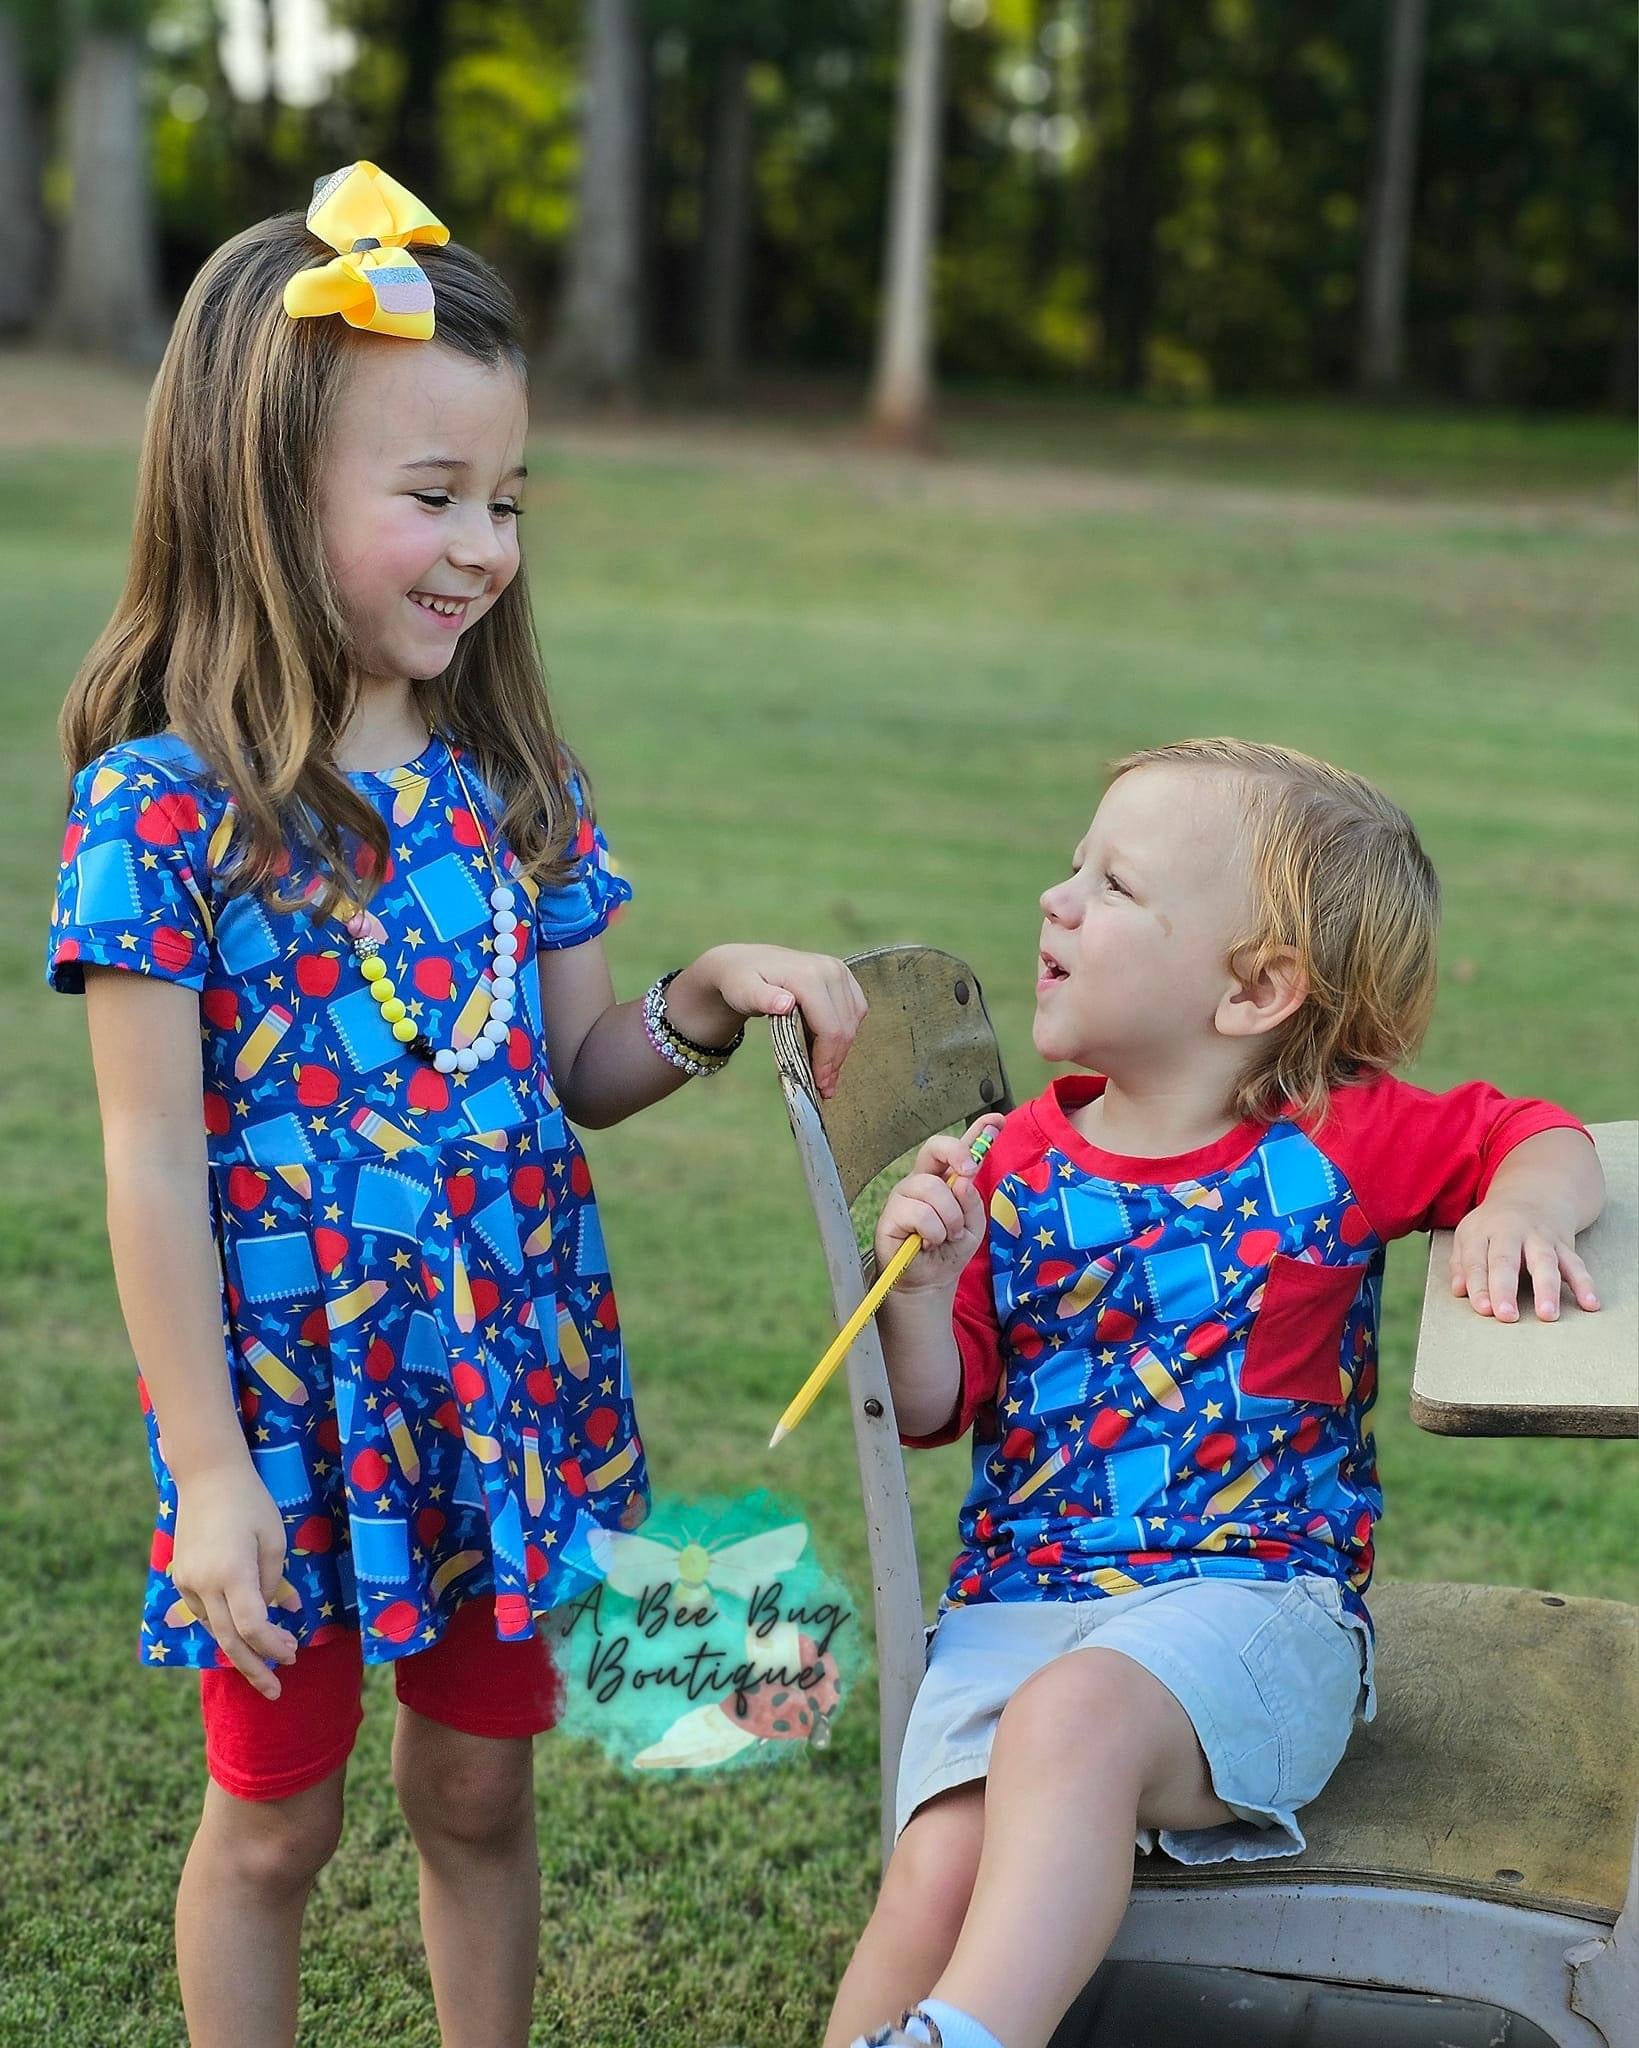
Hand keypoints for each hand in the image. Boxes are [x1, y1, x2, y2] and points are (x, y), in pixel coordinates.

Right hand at [171, 1462, 302, 1698]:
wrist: (207, 1477)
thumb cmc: (250, 1502)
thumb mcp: (273, 1538)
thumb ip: (273, 1580)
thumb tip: (273, 1612)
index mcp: (232, 1573)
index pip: (253, 1626)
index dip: (273, 1646)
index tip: (293, 1654)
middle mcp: (204, 1584)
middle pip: (231, 1639)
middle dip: (255, 1668)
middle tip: (275, 1691)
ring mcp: (187, 1583)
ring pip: (215, 1629)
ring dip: (240, 1650)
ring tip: (265, 1666)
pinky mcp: (180, 1579)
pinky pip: (204, 1614)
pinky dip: (224, 1628)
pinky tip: (242, 1635)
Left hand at [668, 945, 867, 1098]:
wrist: (744, 963)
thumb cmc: (740, 982)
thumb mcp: (742, 991)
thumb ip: (761, 998)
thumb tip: (786, 1004)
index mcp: (809, 976)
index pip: (830, 1028)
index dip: (827, 1060)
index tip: (818, 1084)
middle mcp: (830, 970)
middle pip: (845, 1027)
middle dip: (835, 1061)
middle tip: (824, 1088)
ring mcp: (839, 971)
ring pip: (853, 1021)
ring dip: (842, 1050)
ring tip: (825, 1073)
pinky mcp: (843, 976)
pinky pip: (855, 1010)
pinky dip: (846, 1033)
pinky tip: (828, 1049)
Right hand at [873, 1117, 1003, 1292]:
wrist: (928, 1282)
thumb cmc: (949, 1250)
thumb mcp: (972, 1226)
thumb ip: (972, 1202)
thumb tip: (963, 1180)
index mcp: (944, 1179)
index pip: (957, 1149)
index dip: (977, 1131)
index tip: (997, 1120)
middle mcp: (921, 1180)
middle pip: (935, 1147)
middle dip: (958, 1155)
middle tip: (969, 1177)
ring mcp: (904, 1195)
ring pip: (933, 1188)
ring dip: (949, 1217)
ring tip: (946, 1236)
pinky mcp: (890, 1215)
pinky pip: (920, 1214)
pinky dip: (933, 1232)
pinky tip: (928, 1243)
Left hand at [1449, 1198, 1599, 1322]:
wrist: (1532, 1194)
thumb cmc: (1493, 1225)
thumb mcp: (1469, 1235)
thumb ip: (1462, 1264)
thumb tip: (1458, 1291)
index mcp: (1483, 1230)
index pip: (1476, 1260)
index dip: (1478, 1286)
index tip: (1483, 1309)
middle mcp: (1511, 1231)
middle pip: (1506, 1260)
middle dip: (1506, 1289)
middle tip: (1506, 1316)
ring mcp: (1540, 1237)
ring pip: (1544, 1262)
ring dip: (1547, 1289)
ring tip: (1547, 1315)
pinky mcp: (1564, 1244)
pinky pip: (1575, 1264)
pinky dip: (1584, 1283)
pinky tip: (1590, 1303)